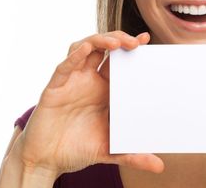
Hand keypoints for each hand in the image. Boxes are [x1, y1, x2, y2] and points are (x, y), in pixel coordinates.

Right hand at [11, 31, 163, 177]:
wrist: (45, 161)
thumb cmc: (77, 149)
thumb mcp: (110, 152)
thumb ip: (134, 156)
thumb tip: (160, 167)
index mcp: (103, 90)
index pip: (119, 61)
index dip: (130, 48)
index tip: (146, 40)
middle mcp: (88, 81)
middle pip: (103, 48)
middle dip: (119, 39)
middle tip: (135, 42)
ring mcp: (71, 82)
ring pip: (84, 48)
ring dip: (99, 41)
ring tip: (116, 43)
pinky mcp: (54, 89)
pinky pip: (64, 67)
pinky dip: (75, 56)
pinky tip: (86, 49)